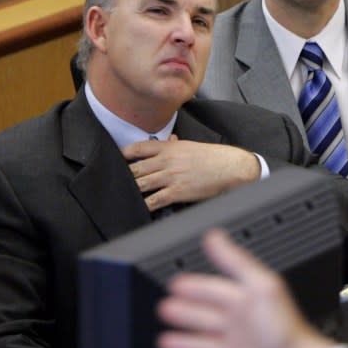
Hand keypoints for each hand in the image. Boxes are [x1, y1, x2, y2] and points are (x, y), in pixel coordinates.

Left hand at [122, 136, 260, 211]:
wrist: (232, 167)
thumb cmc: (214, 157)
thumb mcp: (192, 146)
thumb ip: (176, 144)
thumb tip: (167, 139)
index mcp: (170, 147)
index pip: (139, 148)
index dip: (123, 154)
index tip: (115, 159)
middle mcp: (167, 160)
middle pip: (136, 168)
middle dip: (124, 175)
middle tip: (116, 181)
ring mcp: (172, 176)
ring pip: (141, 183)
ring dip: (132, 190)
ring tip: (124, 196)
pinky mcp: (178, 192)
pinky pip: (155, 200)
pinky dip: (145, 205)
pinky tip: (140, 208)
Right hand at [157, 230, 333, 347]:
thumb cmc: (287, 331)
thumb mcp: (260, 286)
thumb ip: (237, 261)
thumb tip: (216, 237)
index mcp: (247, 303)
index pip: (214, 290)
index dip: (195, 286)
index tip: (176, 282)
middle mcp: (242, 329)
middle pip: (206, 318)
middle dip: (185, 312)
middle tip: (165, 307)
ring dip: (185, 345)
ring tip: (164, 341)